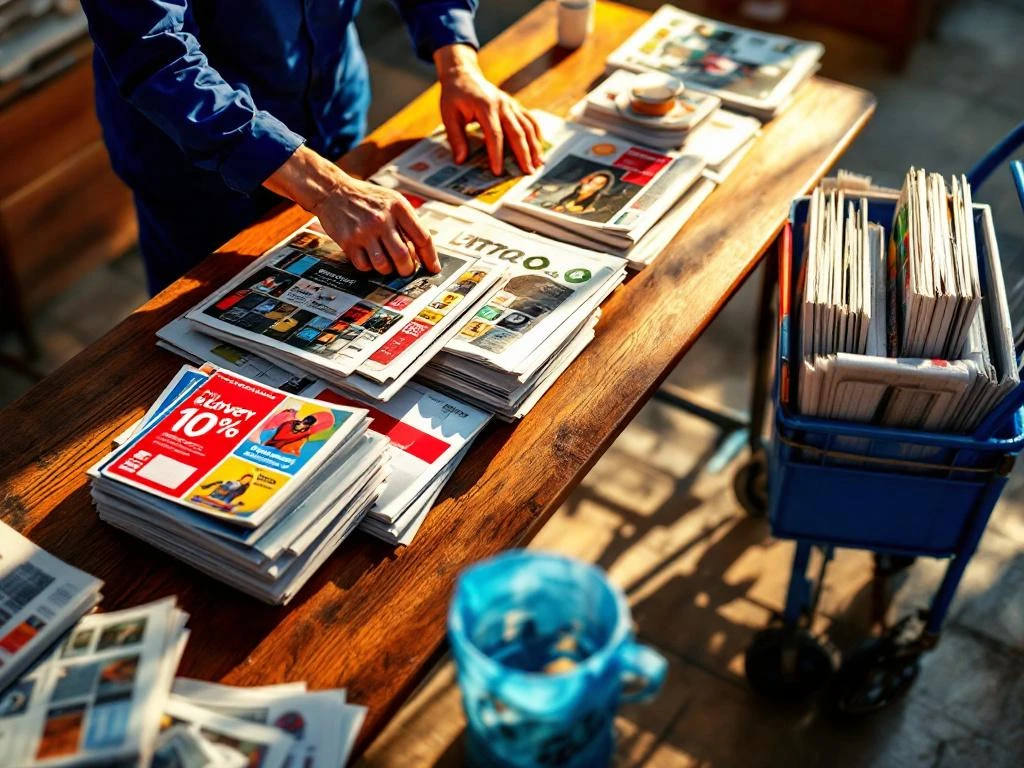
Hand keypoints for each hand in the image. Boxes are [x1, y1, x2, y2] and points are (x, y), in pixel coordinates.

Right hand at [264, 146, 439, 275]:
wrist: (333, 191)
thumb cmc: (366, 198)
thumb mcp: (391, 200)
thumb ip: (406, 222)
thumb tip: (421, 252)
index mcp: (398, 207)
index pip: (422, 237)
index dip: (430, 257)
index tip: (433, 268)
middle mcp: (382, 219)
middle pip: (404, 257)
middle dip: (407, 269)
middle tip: (406, 270)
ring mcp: (365, 231)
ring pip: (384, 265)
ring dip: (387, 270)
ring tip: (386, 262)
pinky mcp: (349, 241)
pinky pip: (364, 265)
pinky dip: (369, 267)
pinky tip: (368, 257)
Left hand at [435, 44, 542, 175]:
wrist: (464, 74)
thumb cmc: (454, 96)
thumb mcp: (448, 115)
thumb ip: (456, 138)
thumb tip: (461, 160)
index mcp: (485, 106)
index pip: (494, 134)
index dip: (497, 154)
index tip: (498, 171)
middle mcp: (502, 104)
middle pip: (517, 132)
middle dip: (524, 154)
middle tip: (528, 172)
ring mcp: (510, 104)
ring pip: (527, 126)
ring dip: (534, 146)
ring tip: (539, 164)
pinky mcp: (514, 105)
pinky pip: (530, 119)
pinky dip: (537, 133)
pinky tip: (540, 147)